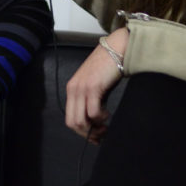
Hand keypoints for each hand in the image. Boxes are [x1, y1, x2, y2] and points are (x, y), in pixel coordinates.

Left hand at [65, 26, 128, 142]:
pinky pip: (93, 112)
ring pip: (81, 121)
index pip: (70, 118)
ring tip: (105, 126)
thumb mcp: (94, 85)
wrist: (115, 49)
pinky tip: (108, 113)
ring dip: (94, 129)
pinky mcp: (93, 87)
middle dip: (87, 134)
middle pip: (73, 123)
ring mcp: (82, 88)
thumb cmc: (107, 67)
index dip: (81, 132)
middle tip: (101, 135)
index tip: (94, 137)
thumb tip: (94, 121)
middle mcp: (73, 89)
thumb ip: (90, 100)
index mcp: (72, 89)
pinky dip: (101, 118)